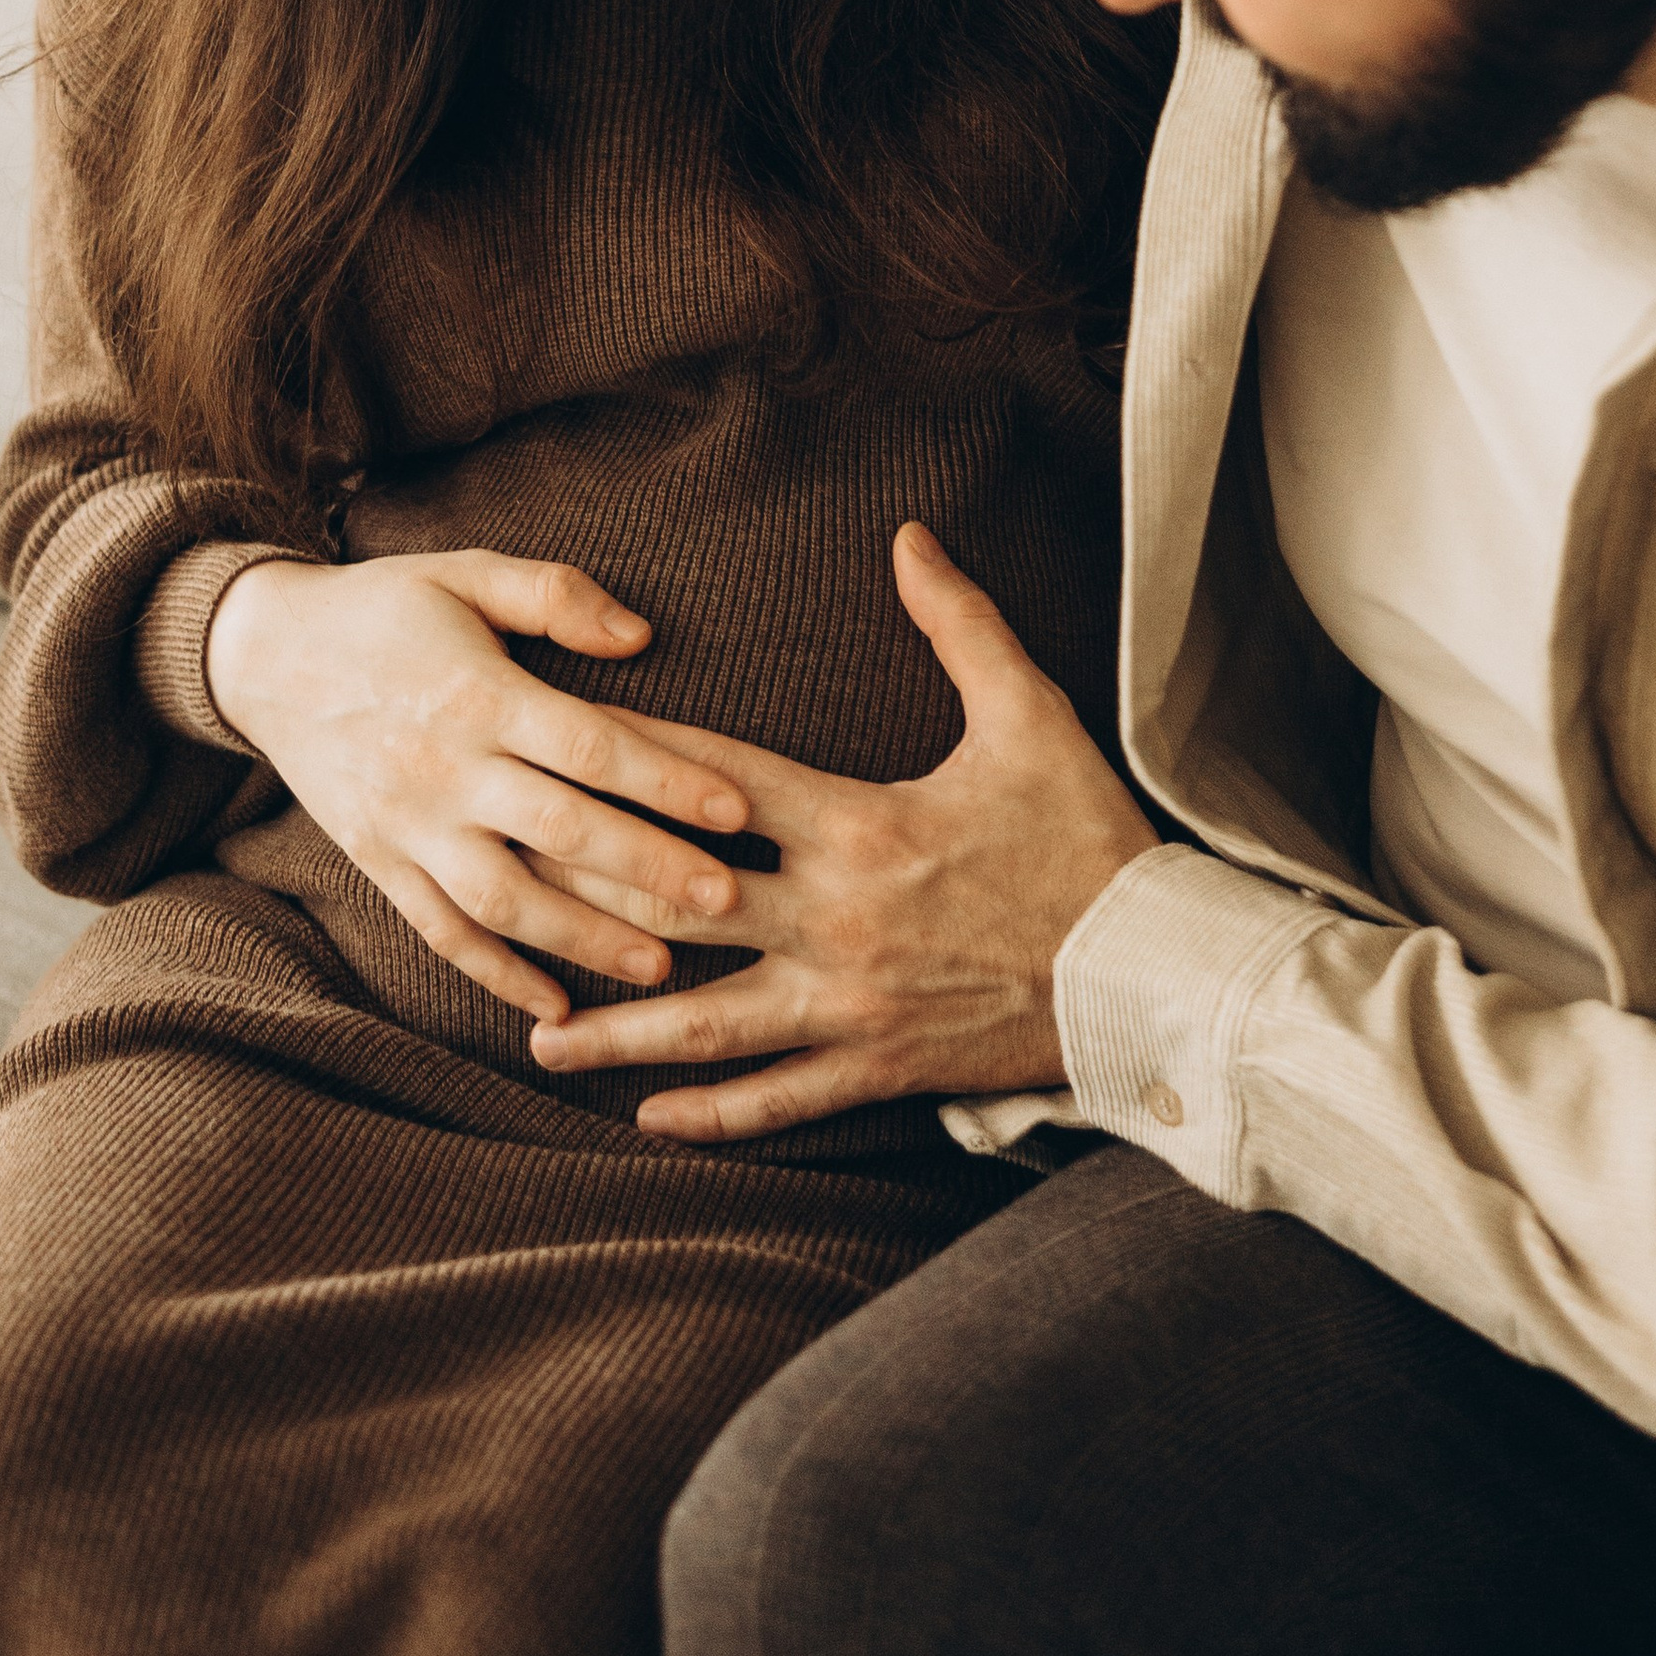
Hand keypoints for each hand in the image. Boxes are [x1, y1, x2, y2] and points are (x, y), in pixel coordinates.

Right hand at [204, 546, 748, 1020]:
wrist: (262, 655)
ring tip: (661, 967)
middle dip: (648, 871)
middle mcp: (442, 768)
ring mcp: (405, 826)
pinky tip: (555, 1009)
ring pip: (501, 901)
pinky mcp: (377, 863)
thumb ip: (556, 596)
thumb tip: (640, 637)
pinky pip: (440, 933)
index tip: (735, 811)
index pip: (587, 746)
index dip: (665, 780)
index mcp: (476, 693)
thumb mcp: (466, 572)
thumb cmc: (385, 607)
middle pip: (558, 832)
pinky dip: (496, 977)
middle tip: (729, 903)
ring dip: (582, 939)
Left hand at [527, 524, 1158, 1139]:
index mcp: (860, 822)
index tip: (557, 744)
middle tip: (505, 894)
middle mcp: (838, 916)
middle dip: (588, 901)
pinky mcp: (881, 1066)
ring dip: (621, 1032)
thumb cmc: (1088, 837)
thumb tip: (909, 538)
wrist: (1150, 966)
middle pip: (683, 903)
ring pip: (711, 1021)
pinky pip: (780, 1097)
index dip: (633, 762)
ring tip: (541, 1037)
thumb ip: (960, 624)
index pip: (720, 784)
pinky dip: (712, 1114)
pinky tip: (649, 1118)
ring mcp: (853, 1001)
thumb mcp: (1031, 714)